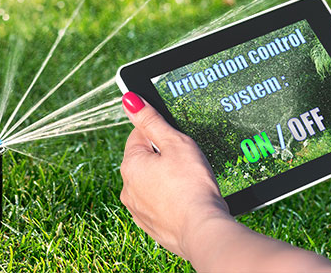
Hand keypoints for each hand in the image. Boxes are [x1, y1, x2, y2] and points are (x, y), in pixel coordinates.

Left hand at [119, 92, 230, 257]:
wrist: (203, 231)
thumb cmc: (192, 184)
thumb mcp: (175, 143)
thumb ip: (151, 120)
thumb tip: (129, 99)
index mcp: (130, 165)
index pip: (140, 135)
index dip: (161, 132)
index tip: (178, 139)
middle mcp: (127, 188)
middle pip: (145, 160)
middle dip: (164, 157)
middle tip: (189, 162)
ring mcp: (138, 210)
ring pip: (151, 183)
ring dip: (167, 179)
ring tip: (190, 182)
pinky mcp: (151, 227)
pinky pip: (159, 204)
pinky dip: (170, 200)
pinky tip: (187, 200)